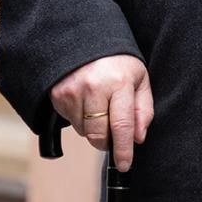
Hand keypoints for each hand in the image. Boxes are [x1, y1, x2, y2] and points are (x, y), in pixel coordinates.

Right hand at [49, 54, 152, 170]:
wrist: (83, 37)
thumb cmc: (116, 60)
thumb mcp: (139, 78)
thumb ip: (144, 109)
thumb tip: (138, 138)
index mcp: (119, 82)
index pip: (122, 125)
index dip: (123, 150)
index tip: (125, 164)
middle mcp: (94, 87)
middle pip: (99, 135)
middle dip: (107, 141)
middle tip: (112, 129)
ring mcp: (73, 91)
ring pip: (84, 131)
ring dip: (92, 127)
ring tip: (97, 103)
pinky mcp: (58, 95)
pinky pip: (70, 121)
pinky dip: (79, 117)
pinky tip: (84, 98)